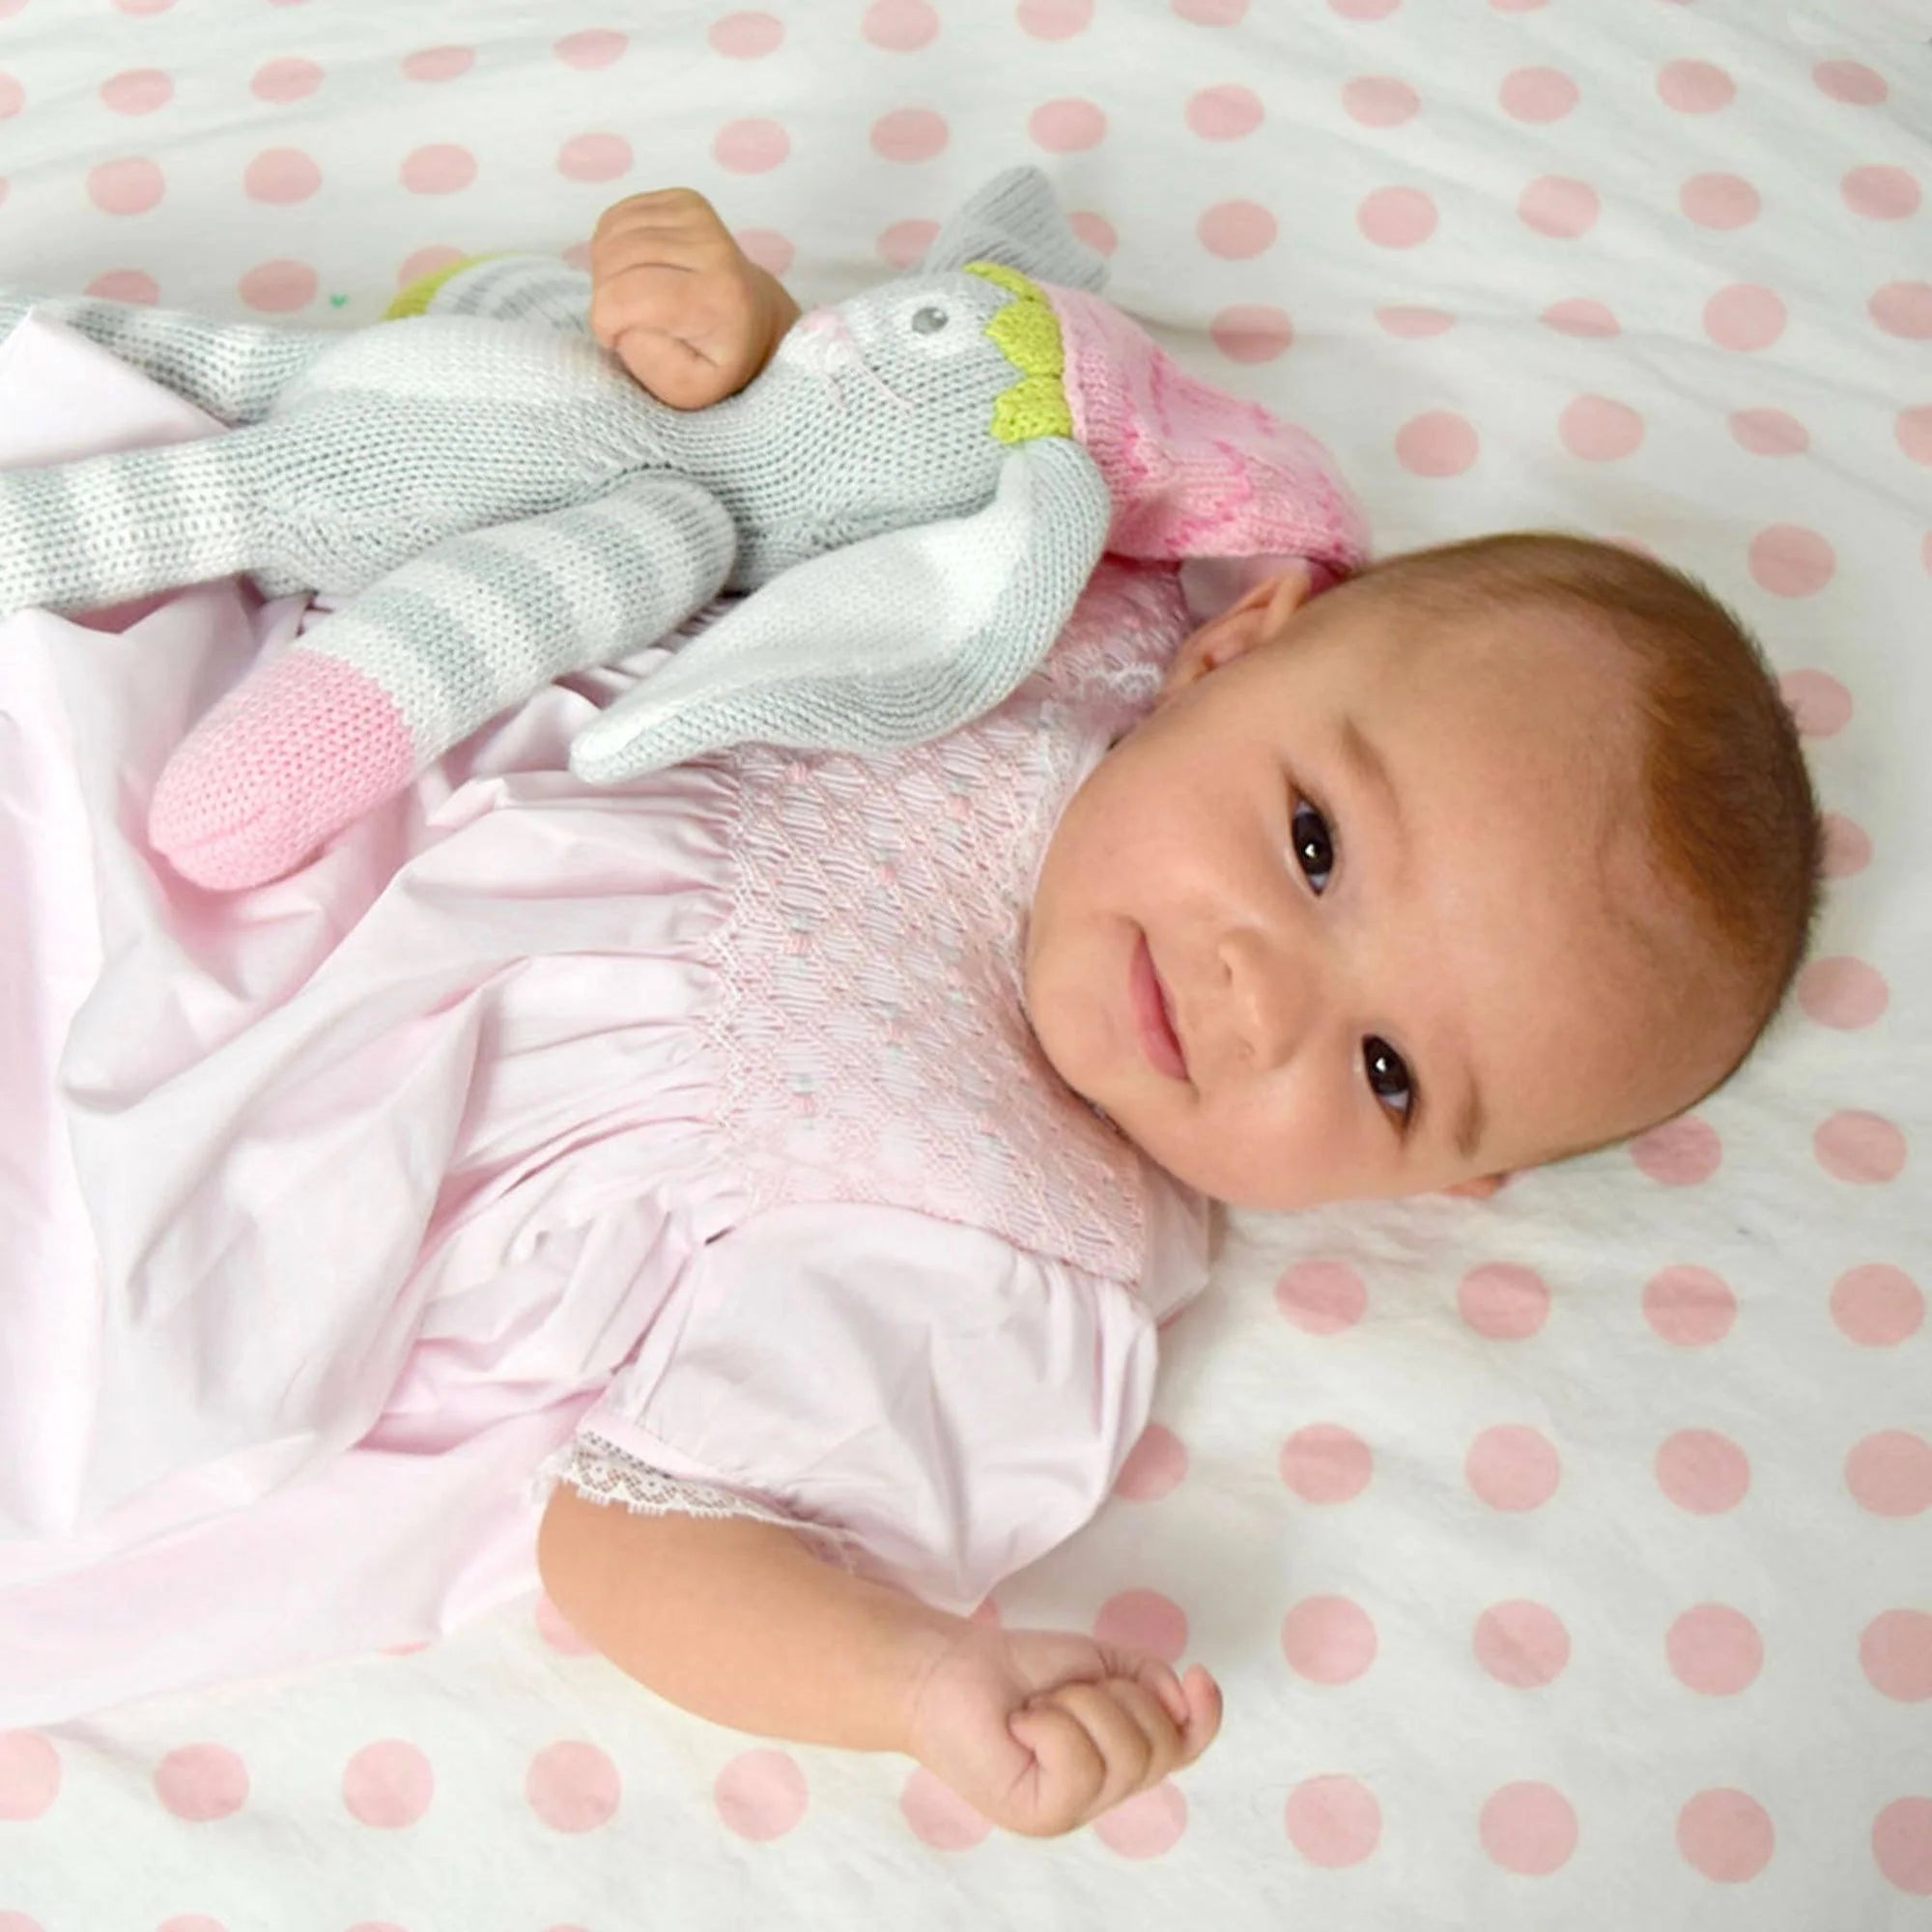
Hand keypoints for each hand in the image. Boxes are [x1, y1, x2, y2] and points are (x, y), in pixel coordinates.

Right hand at [588, 188, 800, 409]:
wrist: (755, 318)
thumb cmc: (719, 360)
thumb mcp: (692, 389)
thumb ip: (653, 365)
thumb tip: (625, 321)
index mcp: (715, 297)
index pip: (627, 294)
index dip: (605, 320)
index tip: (616, 339)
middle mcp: (711, 247)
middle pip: (615, 260)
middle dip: (604, 295)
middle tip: (625, 319)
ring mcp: (697, 216)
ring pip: (611, 236)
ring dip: (605, 271)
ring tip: (632, 297)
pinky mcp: (682, 199)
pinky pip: (617, 217)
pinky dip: (612, 247)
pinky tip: (635, 269)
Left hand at [903, 1622, 1221, 1837]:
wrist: (950, 1668)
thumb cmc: (1019, 1669)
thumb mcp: (1100, 1662)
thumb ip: (1150, 1680)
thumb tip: (1185, 1700)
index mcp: (1119, 1758)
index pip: (1184, 1749)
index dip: (1206, 1717)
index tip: (1200, 1674)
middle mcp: (1102, 1793)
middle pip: (1160, 1746)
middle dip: (1120, 1694)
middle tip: (1068, 1688)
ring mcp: (1073, 1811)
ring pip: (1126, 1754)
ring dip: (1082, 1705)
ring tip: (1041, 1706)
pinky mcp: (1041, 1817)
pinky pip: (1080, 1765)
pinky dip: (1053, 1724)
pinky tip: (1023, 1722)